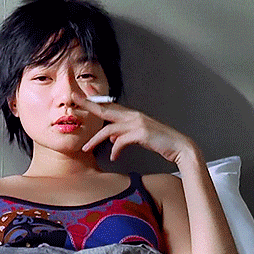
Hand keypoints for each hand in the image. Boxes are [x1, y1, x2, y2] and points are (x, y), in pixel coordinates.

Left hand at [73, 93, 193, 163]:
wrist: (180, 147)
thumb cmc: (159, 141)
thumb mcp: (138, 136)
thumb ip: (122, 134)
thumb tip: (110, 138)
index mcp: (131, 115)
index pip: (108, 106)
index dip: (93, 100)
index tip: (80, 95)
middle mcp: (132, 115)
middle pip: (105, 109)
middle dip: (87, 104)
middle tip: (73, 99)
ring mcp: (137, 123)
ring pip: (109, 129)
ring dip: (96, 140)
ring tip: (86, 148)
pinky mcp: (141, 133)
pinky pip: (121, 141)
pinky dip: (115, 150)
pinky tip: (113, 157)